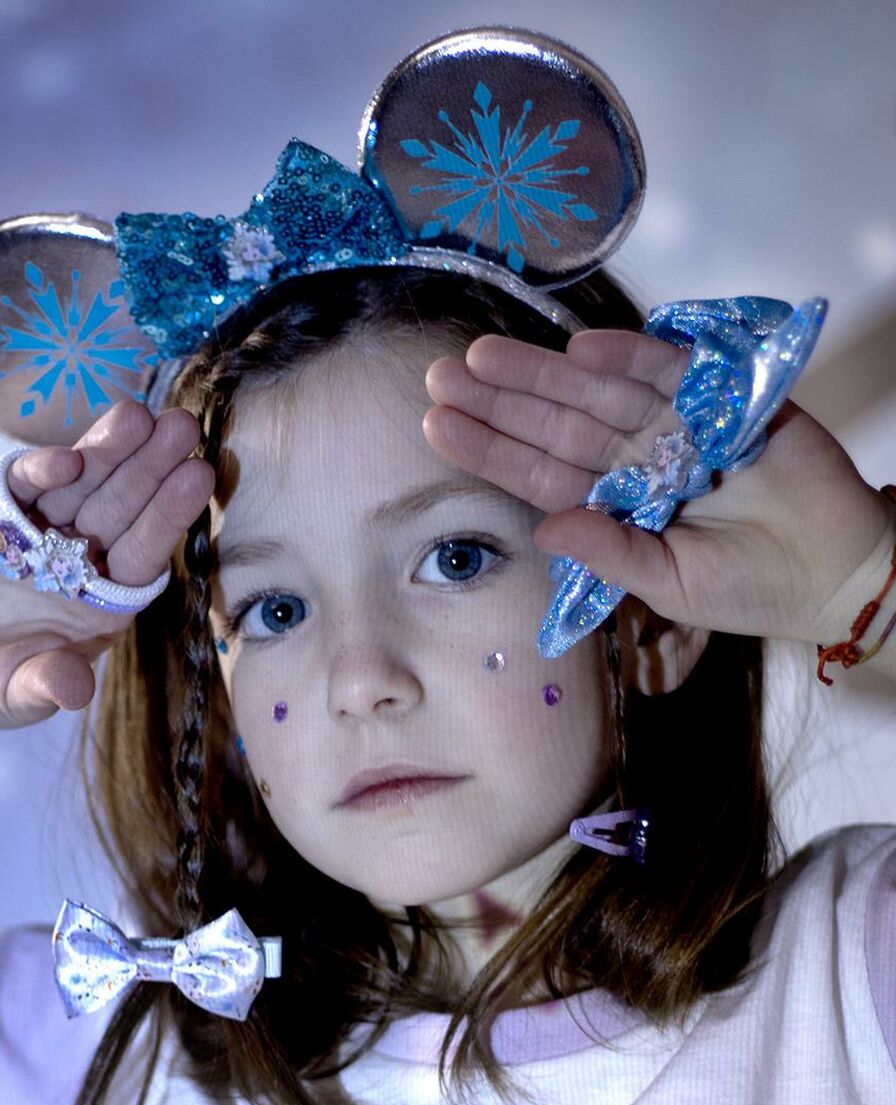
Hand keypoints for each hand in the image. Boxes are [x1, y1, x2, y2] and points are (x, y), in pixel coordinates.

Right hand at [0, 400, 213, 730]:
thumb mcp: (13, 695)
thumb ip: (44, 685)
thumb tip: (75, 691)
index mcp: (104, 596)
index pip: (144, 551)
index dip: (168, 514)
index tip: (199, 476)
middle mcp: (79, 555)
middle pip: (122, 504)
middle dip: (151, 465)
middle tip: (185, 424)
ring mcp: (37, 527)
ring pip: (81, 481)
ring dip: (108, 449)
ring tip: (139, 416)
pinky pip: (23, 482)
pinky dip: (43, 468)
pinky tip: (68, 456)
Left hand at [423, 329, 894, 645]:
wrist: (834, 569)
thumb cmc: (747, 587)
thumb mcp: (670, 584)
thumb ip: (610, 555)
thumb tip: (546, 528)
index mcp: (611, 502)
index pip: (537, 471)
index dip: (489, 447)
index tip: (436, 425)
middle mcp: (632, 458)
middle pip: (553, 423)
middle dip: (498, 400)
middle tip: (440, 375)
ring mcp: (673, 425)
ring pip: (595, 392)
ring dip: (541, 373)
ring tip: (484, 357)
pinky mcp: (723, 400)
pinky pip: (668, 373)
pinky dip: (629, 358)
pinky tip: (580, 349)